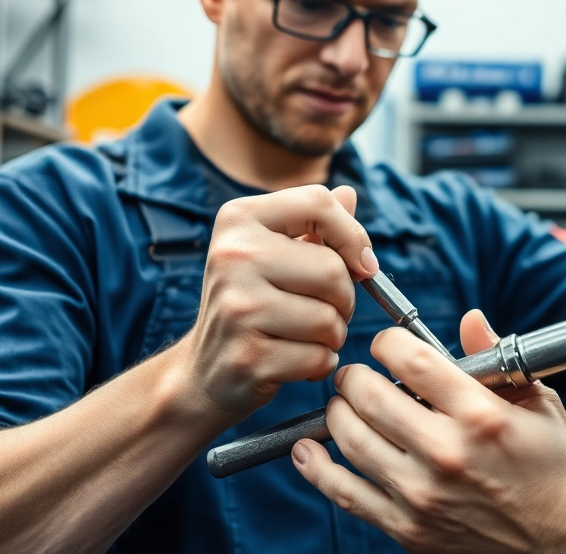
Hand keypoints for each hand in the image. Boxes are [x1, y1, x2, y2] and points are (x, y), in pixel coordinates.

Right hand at [174, 184, 376, 422]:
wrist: (204, 370)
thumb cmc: (250, 303)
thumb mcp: (273, 253)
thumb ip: (312, 223)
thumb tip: (349, 195)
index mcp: (239, 219)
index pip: (318, 204)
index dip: (353, 236)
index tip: (360, 264)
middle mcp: (232, 256)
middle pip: (332, 270)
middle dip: (344, 299)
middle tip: (325, 310)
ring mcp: (237, 308)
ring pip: (329, 319)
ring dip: (332, 335)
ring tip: (305, 336)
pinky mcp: (248, 356)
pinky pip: (318, 357)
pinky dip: (319, 364)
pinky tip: (294, 361)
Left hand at [293, 312, 565, 553]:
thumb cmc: (557, 467)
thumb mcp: (539, 403)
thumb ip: (495, 359)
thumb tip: (468, 319)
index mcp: (481, 415)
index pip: (411, 360)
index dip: (388, 343)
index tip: (387, 345)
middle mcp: (447, 453)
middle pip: (369, 396)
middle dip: (355, 376)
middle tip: (357, 374)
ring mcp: (423, 494)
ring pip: (350, 440)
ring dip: (337, 414)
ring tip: (344, 405)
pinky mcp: (409, 528)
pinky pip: (347, 494)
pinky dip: (318, 469)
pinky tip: (309, 450)